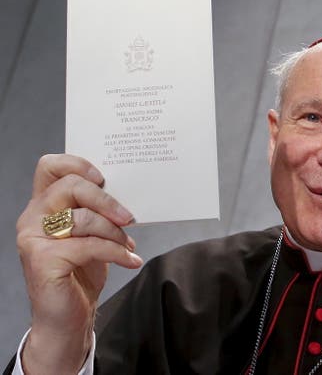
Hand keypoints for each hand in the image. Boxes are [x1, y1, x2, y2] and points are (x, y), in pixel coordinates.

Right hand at [16, 154, 140, 373]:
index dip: (76, 163)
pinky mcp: (43, 260)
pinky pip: (89, 246)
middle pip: (70, 186)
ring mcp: (34, 239)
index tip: (103, 177)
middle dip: (106, 199)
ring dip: (115, 232)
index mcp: (44, 204)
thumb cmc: (81, 271)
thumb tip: (127, 190)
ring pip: (83, 218)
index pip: (49, 167)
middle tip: (129, 217)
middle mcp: (33, 218)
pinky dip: (116, 252)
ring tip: (128, 245)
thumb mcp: (91, 233)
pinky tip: (130, 260)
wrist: (67, 317)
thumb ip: (96, 209)